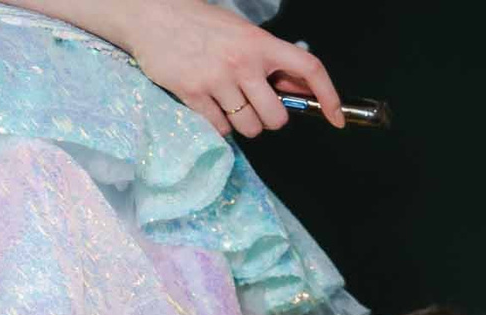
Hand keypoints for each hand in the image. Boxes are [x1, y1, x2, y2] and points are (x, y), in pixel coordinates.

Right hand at [112, 0, 342, 136]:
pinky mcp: (193, 94)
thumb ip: (268, 60)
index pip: (308, 69)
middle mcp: (243, 62)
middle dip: (270, 117)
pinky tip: (210, 104)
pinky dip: (220, 125)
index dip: (329, 96)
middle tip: (255, 104)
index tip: (336, 116)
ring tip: (228, 101)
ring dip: (244, 122)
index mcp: (260, 43)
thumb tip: (296, 91)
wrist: (149, 13)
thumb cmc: (198, 23)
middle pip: (277, 117)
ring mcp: (217, 80)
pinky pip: (222, 129)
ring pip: (251, 127)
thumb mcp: (240, 33)